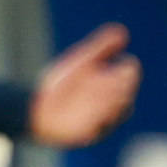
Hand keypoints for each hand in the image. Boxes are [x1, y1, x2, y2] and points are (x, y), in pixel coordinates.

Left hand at [28, 24, 141, 148]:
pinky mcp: (87, 135)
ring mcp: (99, 121)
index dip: (129, 74)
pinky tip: (97, 112)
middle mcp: (110, 106)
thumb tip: (123, 32)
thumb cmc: (62, 85)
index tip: (127, 63)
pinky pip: (96, 129)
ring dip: (113, 105)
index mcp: (113, 87)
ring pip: (112, 114)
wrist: (38, 108)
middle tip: (121, 78)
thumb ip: (101, 48)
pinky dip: (98, 121)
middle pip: (123, 98)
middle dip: (123, 89)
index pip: (128, 80)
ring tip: (113, 94)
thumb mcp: (82, 61)